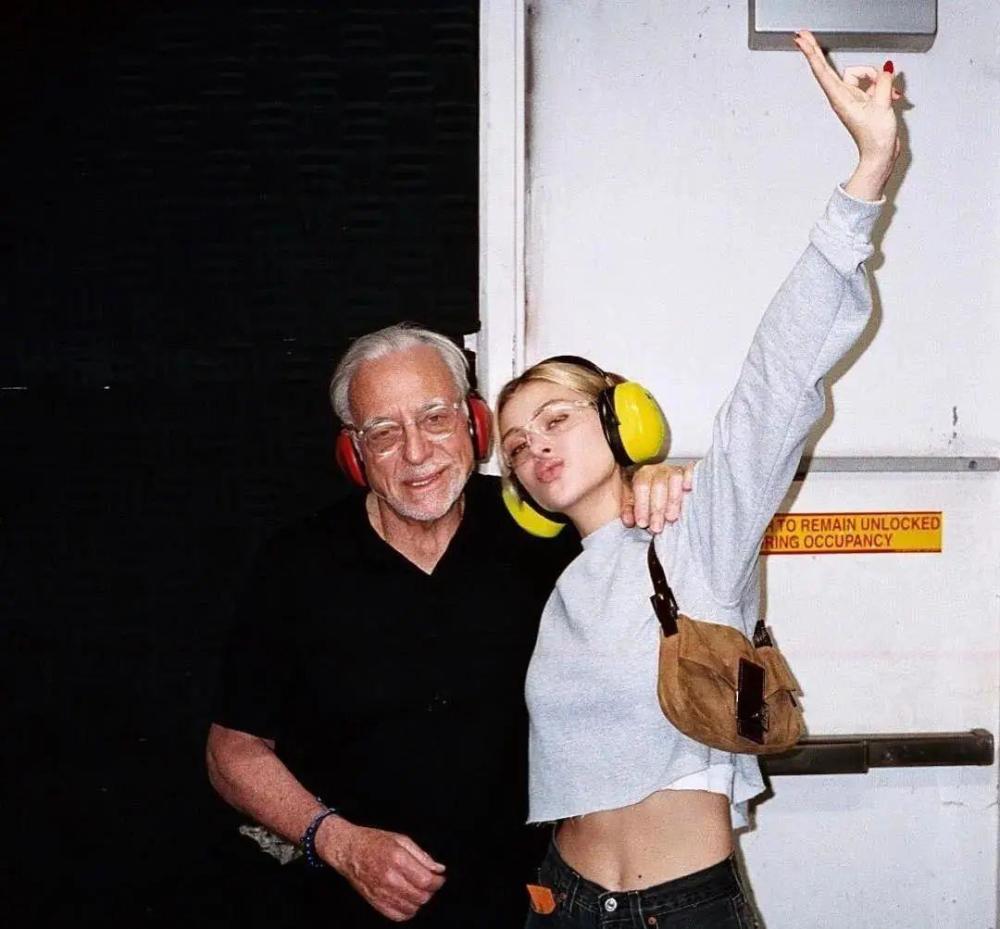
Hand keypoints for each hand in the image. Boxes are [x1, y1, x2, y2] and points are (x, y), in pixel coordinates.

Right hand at [319, 819, 445, 921]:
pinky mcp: (375, 902)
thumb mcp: (400, 839)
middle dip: (430, 891)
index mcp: (398, 859)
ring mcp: (381, 892)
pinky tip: (408, 900)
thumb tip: (439, 868)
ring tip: (418, 890)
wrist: (347, 850)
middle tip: (430, 883)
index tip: (440, 878)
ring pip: (411, 908)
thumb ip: (422, 855)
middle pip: (421, 896)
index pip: (426, 880)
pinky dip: (407, 911)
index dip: (438, 882)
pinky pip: (397, 916)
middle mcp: (390, 878)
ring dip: (420, 901)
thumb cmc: (373, 841)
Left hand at [622, 461, 694, 532]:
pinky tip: (688, 489)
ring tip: (671, 518)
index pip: (641, 486)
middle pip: (658, 485)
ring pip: (674, 479)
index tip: (642, 523)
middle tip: (656, 527)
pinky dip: (689, 478)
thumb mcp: (632, 501)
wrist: (656, 485)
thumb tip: (629, 521)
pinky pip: (689, 472)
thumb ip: (629, 510)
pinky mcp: (687, 472)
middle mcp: (657, 470)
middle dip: (657, 508)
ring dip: (673, 500)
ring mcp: (673, 470)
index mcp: (641, 474)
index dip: (642, 505)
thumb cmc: (645, 496)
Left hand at [794, 29, 900, 199]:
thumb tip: (886, 68)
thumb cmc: (876, 138)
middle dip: (817, 50)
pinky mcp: (862, 101)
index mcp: (841, 98)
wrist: (880, 155)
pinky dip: (883, 86)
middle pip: (828, 68)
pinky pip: (872, 83)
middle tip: (804, 35)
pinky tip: (893, 95)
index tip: (801, 41)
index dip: (812, 53)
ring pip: (862, 73)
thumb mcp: (882, 106)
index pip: (822, 70)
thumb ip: (883, 83)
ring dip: (878, 78)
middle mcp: (843, 97)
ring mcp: (852, 98)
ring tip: (890, 93)